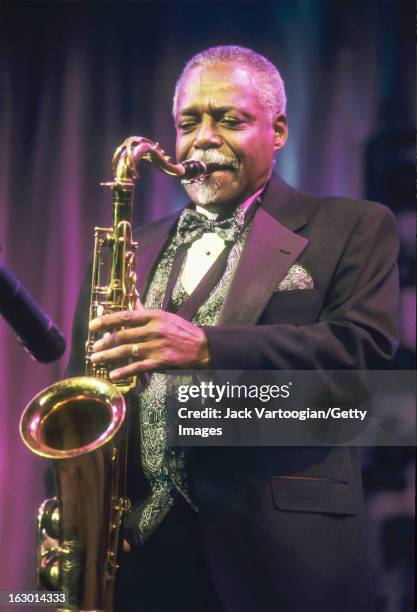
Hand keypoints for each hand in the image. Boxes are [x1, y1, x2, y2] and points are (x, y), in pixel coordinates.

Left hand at [89, 304, 210, 379]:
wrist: (202, 347)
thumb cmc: (182, 330)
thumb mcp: (165, 316)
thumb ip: (146, 312)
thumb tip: (132, 300)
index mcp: (154, 316)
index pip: (125, 316)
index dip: (107, 321)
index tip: (93, 325)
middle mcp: (153, 330)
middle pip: (123, 335)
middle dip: (105, 341)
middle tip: (93, 346)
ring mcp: (156, 347)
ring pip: (126, 351)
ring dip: (108, 356)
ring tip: (96, 358)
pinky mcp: (160, 362)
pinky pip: (137, 367)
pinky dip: (124, 371)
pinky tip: (113, 374)